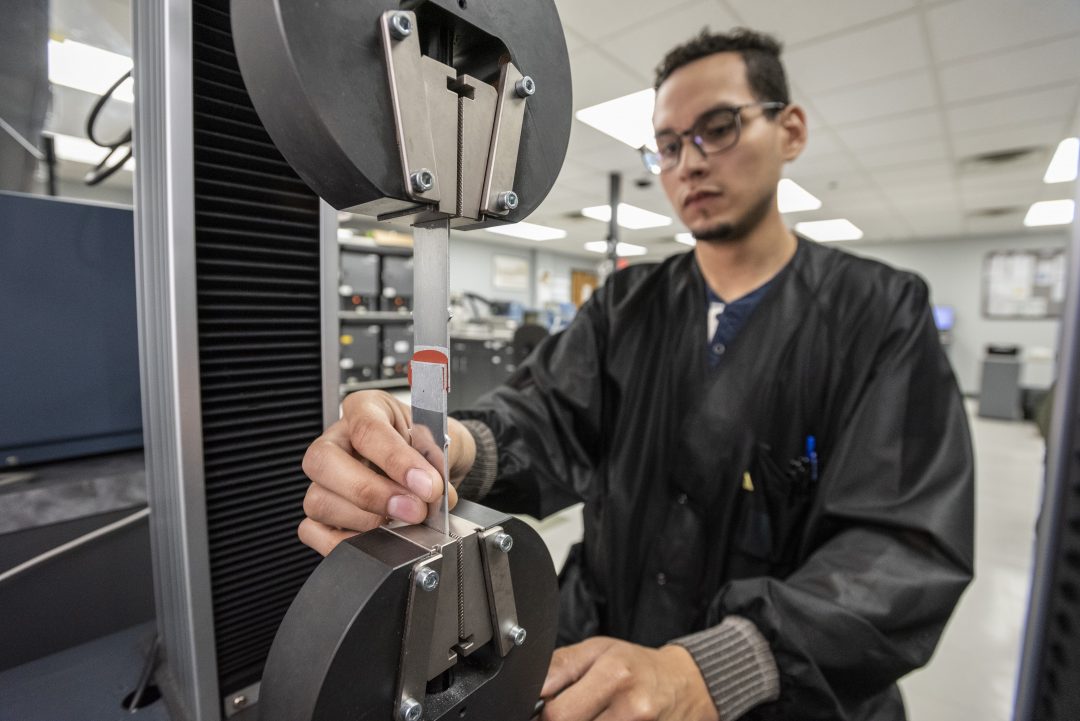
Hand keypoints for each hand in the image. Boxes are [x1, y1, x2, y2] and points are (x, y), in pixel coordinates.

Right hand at [297, 390, 475, 554]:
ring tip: (402, 525)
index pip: (367, 429)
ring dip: (364, 521)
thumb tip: (431, 493)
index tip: (427, 485)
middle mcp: (336, 440)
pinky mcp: (321, 513)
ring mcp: (324, 478)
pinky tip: (376, 538)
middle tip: (413, 510)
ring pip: (318, 500)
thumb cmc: (431, 448)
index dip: (397, 461)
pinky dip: (344, 542)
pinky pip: (314, 532)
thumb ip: (437, 463)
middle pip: (323, 461)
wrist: (434, 472)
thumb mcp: (443, 441)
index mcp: (365, 408)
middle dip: (371, 493)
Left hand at [539, 637, 718, 720]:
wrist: (685, 685)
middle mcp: (630, 709)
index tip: (543, 711)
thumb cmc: (638, 666)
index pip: (558, 714)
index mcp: (614, 676)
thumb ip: (560, 667)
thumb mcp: (598, 650)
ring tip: (589, 717)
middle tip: (570, 713)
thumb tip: (532, 690)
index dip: (543, 716)